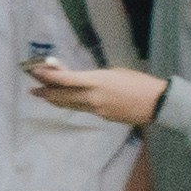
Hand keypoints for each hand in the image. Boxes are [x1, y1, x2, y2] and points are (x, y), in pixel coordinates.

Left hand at [27, 61, 164, 128]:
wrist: (156, 103)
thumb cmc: (138, 82)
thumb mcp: (114, 72)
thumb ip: (94, 77)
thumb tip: (81, 80)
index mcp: (96, 81)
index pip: (65, 80)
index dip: (48, 77)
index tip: (36, 73)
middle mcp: (92, 97)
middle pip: (63, 96)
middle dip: (46, 93)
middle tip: (33, 90)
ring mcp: (97, 110)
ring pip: (71, 105)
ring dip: (58, 100)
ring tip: (46, 96)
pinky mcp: (103, 118)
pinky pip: (85, 109)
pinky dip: (76, 104)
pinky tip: (73, 100)